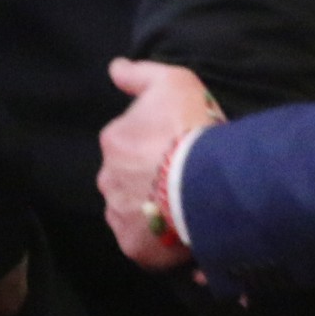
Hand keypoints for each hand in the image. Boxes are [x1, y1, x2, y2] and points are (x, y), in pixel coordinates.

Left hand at [99, 58, 219, 270]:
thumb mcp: (172, 82)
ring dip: (151, 209)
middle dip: (148, 179)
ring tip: (185, 206)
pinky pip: (144, 242)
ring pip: (133, 211)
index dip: (155, 143)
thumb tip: (115, 68)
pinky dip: (159, 239)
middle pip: (127, 178)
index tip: (178, 146)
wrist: (207, 179)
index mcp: (113, 141)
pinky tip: (182, 230)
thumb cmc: (190, 127)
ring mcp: (119, 215)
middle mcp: (107, 179)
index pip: (128, 141)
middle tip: (183, 177)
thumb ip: (139, 74)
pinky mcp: (135, 247)